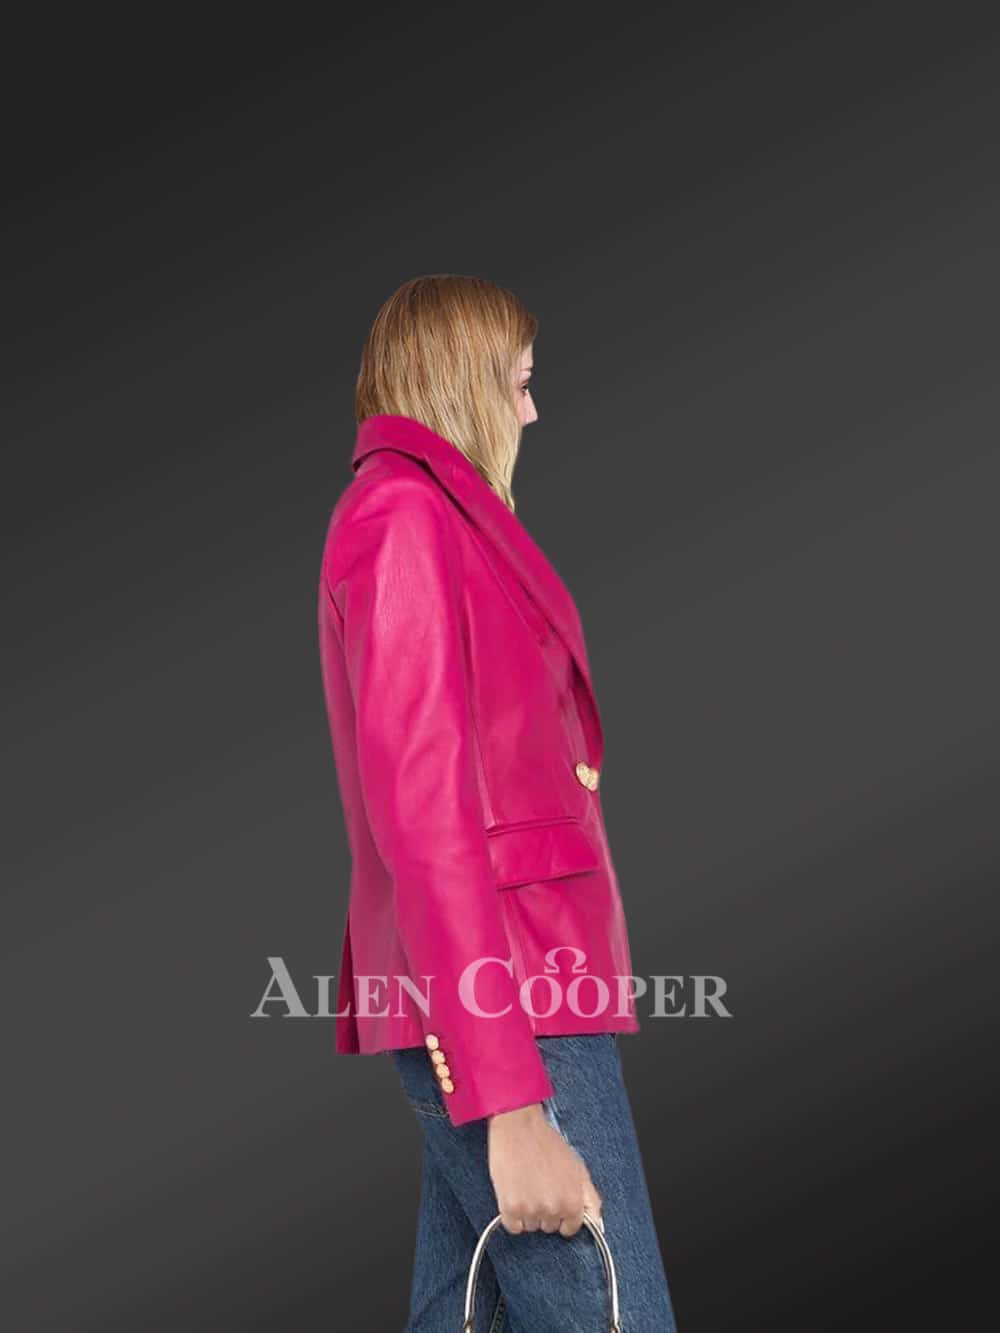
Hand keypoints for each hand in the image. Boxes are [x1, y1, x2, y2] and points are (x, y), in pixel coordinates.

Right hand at [487, 1103, 603, 1237]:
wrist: (519, 1127)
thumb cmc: (547, 1143)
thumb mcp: (578, 1168)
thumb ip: (590, 1199)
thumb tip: (596, 1223)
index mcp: (573, 1202)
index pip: (569, 1228)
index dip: (562, 1214)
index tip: (555, 1200)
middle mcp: (553, 1210)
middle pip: (549, 1227)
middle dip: (545, 1211)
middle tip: (539, 1186)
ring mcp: (531, 1210)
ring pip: (530, 1226)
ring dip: (528, 1212)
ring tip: (526, 1185)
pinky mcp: (510, 1208)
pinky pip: (513, 1226)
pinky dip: (512, 1215)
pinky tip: (515, 1193)